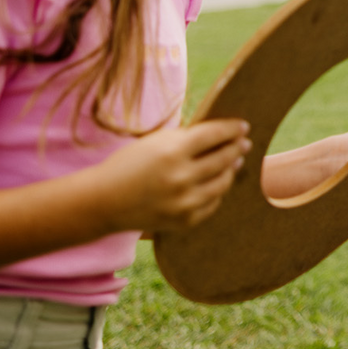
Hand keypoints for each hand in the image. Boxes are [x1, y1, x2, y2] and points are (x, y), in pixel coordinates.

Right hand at [97, 119, 249, 233]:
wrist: (103, 201)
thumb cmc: (129, 165)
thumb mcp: (155, 142)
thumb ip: (186, 138)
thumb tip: (220, 135)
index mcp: (172, 152)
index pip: (214, 135)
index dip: (232, 129)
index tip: (243, 127)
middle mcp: (181, 178)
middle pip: (223, 159)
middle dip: (236, 148)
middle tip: (243, 143)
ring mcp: (184, 203)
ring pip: (223, 183)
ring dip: (231, 170)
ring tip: (234, 162)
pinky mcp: (184, 221)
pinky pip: (212, 204)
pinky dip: (215, 192)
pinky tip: (217, 183)